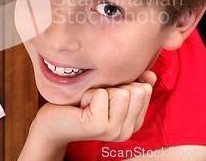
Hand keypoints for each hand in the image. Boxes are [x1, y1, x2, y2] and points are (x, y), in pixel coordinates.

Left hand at [31, 70, 156, 145]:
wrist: (54, 121)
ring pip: (121, 92)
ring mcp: (114, 131)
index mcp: (135, 122)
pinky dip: (88, 94)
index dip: (124, 84)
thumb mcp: (112, 92)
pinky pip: (101, 94)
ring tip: (90, 103)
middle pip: (136, 90)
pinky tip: (82, 106)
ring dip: (100, 90)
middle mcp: (128, 130)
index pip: (146, 89)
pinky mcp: (98, 126)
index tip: (108, 95)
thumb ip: (133, 84)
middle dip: (113, 87)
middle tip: (97, 100)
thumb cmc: (82, 103)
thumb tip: (151, 74)